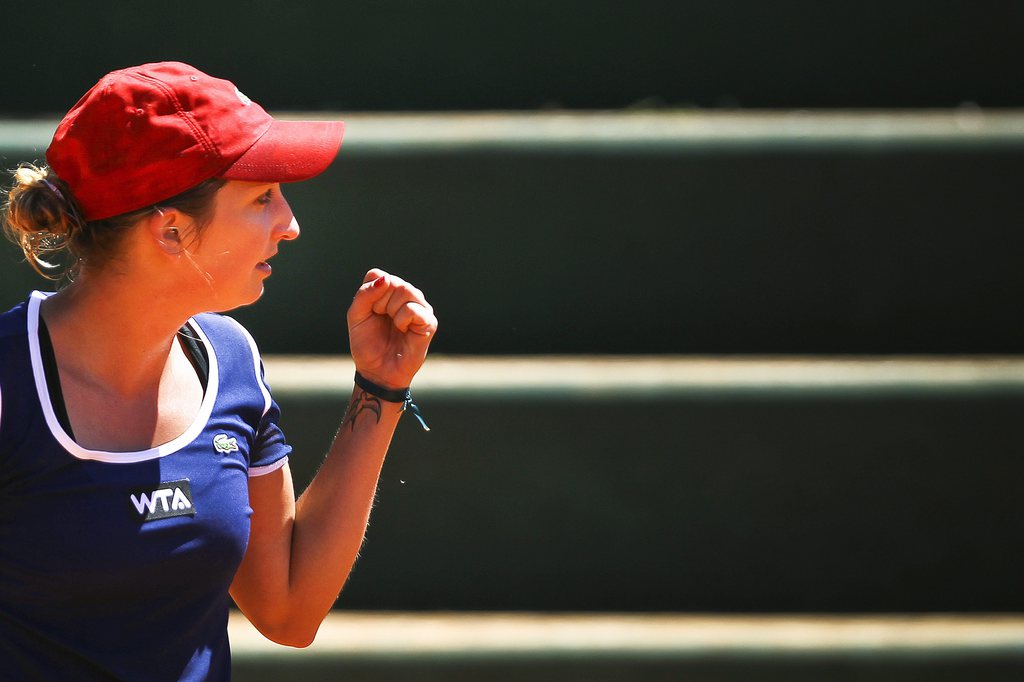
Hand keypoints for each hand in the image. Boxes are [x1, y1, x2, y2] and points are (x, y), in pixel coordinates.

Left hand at [346, 268, 436, 389]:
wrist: (377, 371)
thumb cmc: (367, 344)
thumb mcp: (356, 316)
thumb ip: (365, 294)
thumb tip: (386, 280)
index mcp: (389, 291)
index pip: (378, 275)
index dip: (370, 294)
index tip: (370, 313)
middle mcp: (407, 295)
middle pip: (392, 281)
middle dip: (380, 304)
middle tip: (382, 321)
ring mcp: (420, 306)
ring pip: (405, 290)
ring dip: (391, 311)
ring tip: (394, 327)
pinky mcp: (429, 321)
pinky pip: (413, 309)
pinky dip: (401, 320)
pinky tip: (403, 331)